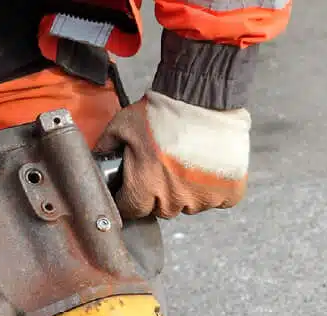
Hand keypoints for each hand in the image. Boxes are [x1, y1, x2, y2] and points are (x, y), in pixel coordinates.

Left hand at [96, 93, 249, 219]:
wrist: (202, 96)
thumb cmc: (161, 111)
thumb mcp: (122, 125)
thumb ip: (106, 146)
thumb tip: (96, 159)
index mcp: (146, 186)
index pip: (132, 209)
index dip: (131, 197)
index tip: (135, 185)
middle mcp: (176, 199)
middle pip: (163, 209)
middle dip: (159, 193)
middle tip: (164, 165)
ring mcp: (205, 198)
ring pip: (191, 205)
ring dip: (188, 190)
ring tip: (188, 160)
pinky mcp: (230, 192)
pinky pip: (219, 200)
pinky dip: (215, 188)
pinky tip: (209, 166)